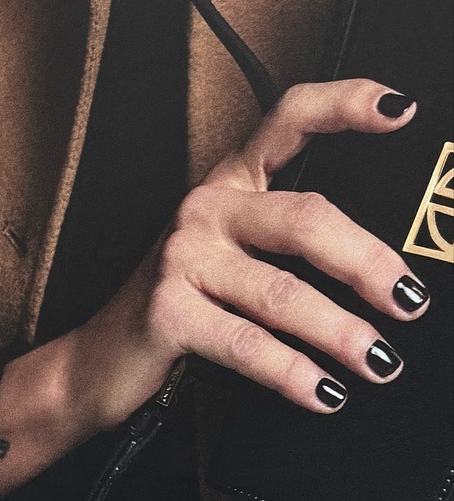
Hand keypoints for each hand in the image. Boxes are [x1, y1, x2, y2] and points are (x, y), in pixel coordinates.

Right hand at [0, 80, 429, 496]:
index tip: (401, 114)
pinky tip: (324, 393)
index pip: (287, 120)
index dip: (345, 107)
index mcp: (226, 185)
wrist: (91, 368)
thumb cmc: (170, 318)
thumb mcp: (227, 267)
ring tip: (378, 362)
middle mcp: (203, 211)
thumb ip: (283, 254)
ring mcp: (181, 261)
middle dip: (368, 264)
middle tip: (408, 302)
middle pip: (306, 220)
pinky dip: (293, 375)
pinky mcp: (167, 314)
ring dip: (341, 334)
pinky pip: (248, 346)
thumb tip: (375, 282)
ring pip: (283, 294)